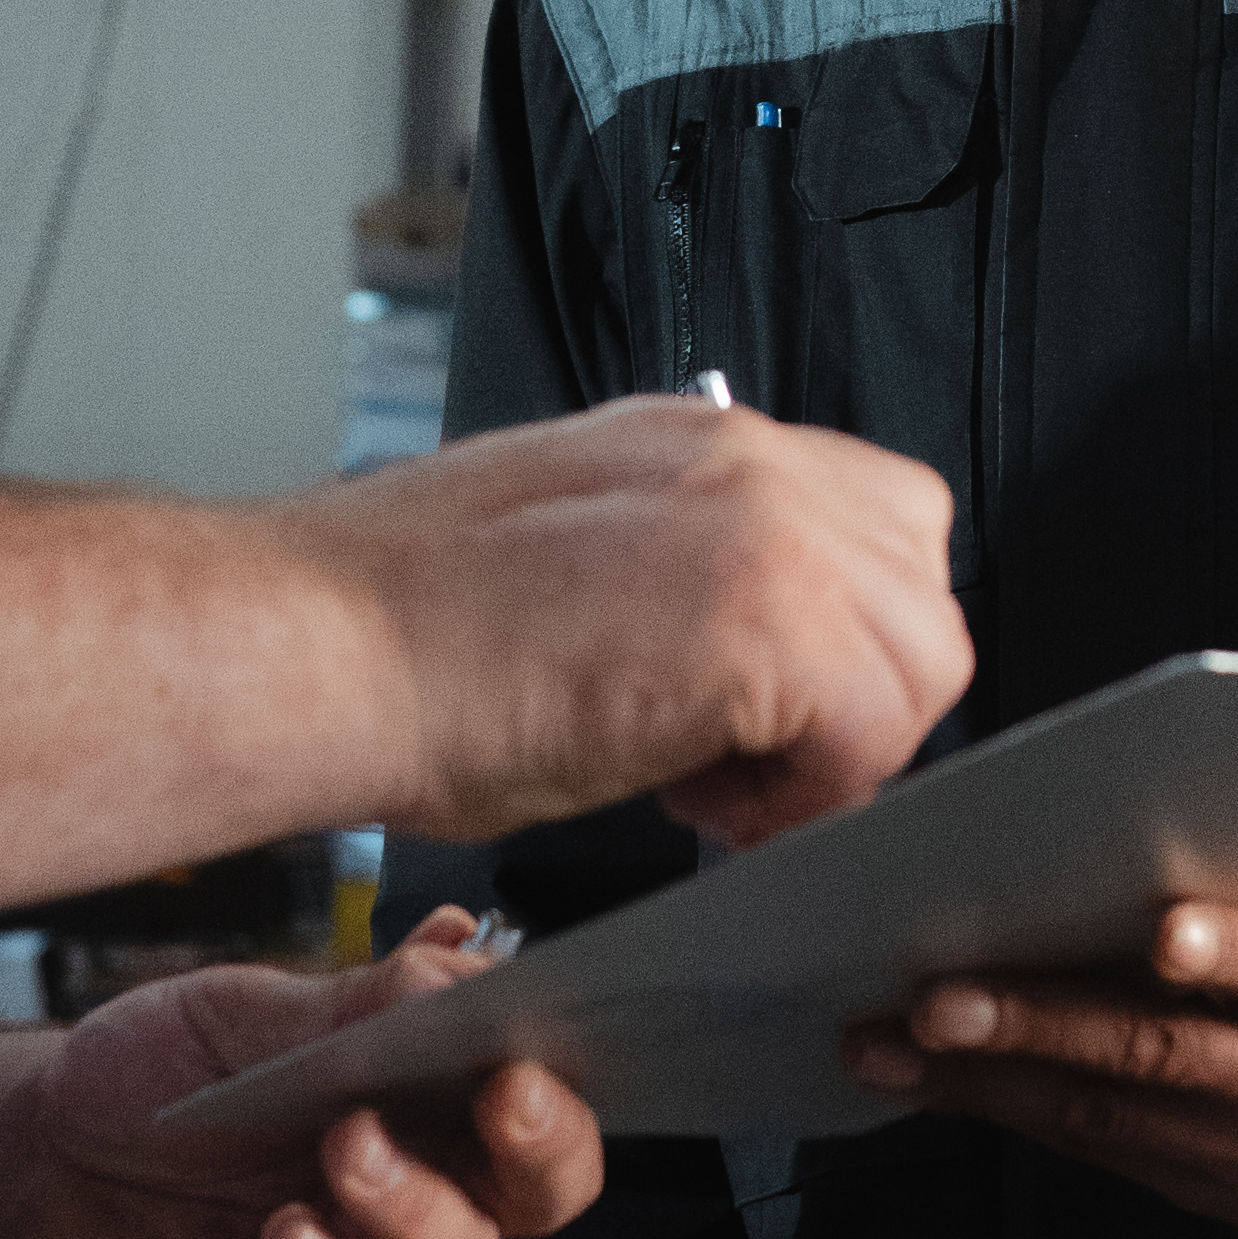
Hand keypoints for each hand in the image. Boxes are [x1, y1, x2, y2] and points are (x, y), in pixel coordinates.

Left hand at [0, 914, 599, 1238]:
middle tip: (496, 1096)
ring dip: (412, 1205)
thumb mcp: (247, 1017)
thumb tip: (465, 948)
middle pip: (543, 1190)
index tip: (525, 1049)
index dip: (559, 1080)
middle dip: (539, 1146)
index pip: (543, 1097)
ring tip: (339, 1153)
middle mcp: (428, 1195)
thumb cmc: (155, 1083)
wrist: (39, 1169)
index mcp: (433, 1098)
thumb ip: (362, 998)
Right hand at [295, 392, 969, 849]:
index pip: (878, 523)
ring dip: (838, 747)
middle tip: (736, 757)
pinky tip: (696, 796)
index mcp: (698, 442)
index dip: (838, 640)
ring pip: (923, 659)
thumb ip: (684, 578)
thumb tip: (753, 670)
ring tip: (709, 778)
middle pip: (923, 589)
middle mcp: (746, 460)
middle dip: (859, 699)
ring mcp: (766, 526)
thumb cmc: (396, 634)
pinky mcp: (764, 615)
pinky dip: (806, 793)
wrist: (313, 644)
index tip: (756, 709)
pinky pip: (876, 729)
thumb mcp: (572, 561)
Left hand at [843, 888, 1237, 1218]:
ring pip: (1114, 1118)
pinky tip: (941, 1079)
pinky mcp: (1234, 1195)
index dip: (1228, 951)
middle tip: (936, 1002)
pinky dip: (1015, 1110)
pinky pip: (1107, 1152)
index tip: (1161, 935)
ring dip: (987, 1082)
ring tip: (893, 1045)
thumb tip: (1108, 823)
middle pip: (1167, 1055)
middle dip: (1039, 1027)